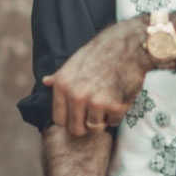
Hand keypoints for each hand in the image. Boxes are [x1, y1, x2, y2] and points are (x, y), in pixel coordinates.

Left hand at [43, 20, 148, 136]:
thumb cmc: (101, 51)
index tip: (78, 115)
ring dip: (102, 118)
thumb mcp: (75, 61)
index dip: (70, 120)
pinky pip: (113, 122)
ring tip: (108, 100)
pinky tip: (119, 97)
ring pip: (95, 127)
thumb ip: (60, 77)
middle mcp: (76, 96)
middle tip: (95, 113)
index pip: (59, 120)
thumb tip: (46, 82)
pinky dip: (117, 114)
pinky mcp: (115, 107)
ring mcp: (96, 103)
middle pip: (76, 130)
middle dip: (86, 125)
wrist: (129, 46)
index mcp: (63, 86)